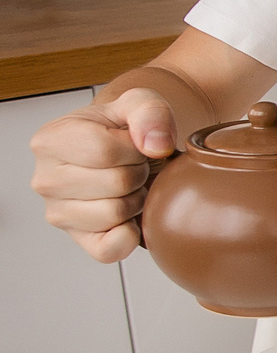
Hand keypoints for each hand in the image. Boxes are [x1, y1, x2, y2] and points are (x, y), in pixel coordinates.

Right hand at [28, 87, 182, 262]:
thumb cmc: (123, 129)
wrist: (121, 152)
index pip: (106, 150)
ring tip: (128, 186)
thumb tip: (155, 146)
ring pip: (115, 214)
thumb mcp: (139, 103)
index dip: (135, 149)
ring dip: (135, 199)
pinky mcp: (78, 239)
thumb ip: (149, 112)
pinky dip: (129, 233)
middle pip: (116, 183)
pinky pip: (110, 249)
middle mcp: (44, 179)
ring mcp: (58, 212)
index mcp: (50, 141)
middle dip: (138, 173)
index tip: (132, 145)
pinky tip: (128, 214)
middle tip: (132, 167)